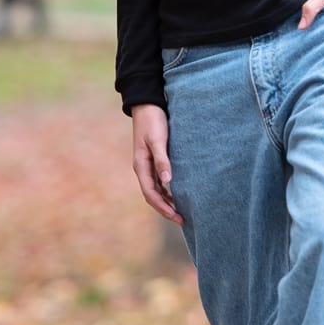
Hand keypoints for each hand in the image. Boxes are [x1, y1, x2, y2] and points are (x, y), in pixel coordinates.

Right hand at [130, 104, 181, 225]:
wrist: (147, 104)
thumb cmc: (153, 121)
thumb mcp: (158, 140)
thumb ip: (162, 160)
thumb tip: (168, 182)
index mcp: (141, 166)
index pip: (151, 194)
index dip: (163, 208)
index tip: (177, 217)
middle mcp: (143, 168)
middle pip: (152, 195)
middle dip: (165, 209)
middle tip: (182, 220)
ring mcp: (147, 164)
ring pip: (156, 189)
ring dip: (166, 201)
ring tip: (181, 210)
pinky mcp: (153, 158)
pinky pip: (159, 180)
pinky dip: (167, 190)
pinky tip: (177, 193)